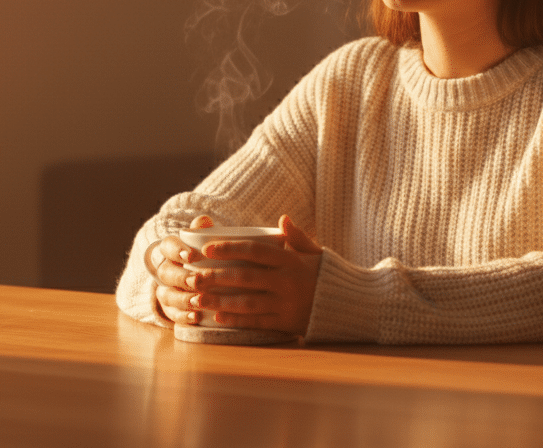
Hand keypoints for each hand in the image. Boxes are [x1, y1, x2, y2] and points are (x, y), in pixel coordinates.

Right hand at [149, 215, 212, 326]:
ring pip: (166, 295)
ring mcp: (166, 290)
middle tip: (196, 281)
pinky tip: (197, 317)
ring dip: (182, 299)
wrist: (206, 277)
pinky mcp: (171, 309)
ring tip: (198, 301)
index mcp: (172, 250)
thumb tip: (203, 221)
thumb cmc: (208, 255)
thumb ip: (204, 231)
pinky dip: (183, 316)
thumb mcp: (207, 242)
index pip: (167, 246)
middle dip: (180, 278)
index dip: (177, 251)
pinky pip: (172, 314)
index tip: (192, 256)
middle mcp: (166, 270)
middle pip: (165, 273)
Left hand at [161, 215, 322, 335]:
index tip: (207, 249)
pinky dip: (237, 320)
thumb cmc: (325, 274)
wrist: (349, 304)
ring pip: (247, 302)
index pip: (255, 251)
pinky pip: (257, 322)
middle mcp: (287, 281)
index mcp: (291, 260)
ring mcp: (287, 304)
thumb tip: (282, 219)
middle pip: (245, 278)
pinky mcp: (287, 323)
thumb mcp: (314, 252)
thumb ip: (297, 237)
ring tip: (198, 299)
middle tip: (193, 277)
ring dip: (220, 301)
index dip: (229, 249)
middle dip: (216, 277)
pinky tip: (218, 317)